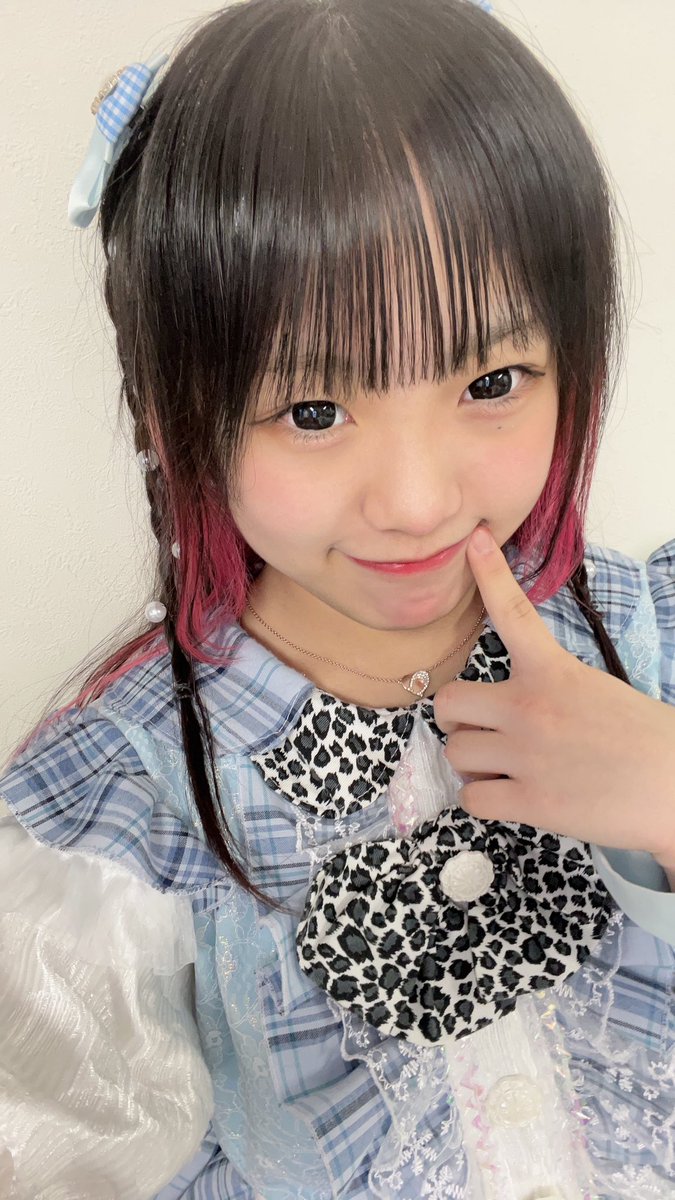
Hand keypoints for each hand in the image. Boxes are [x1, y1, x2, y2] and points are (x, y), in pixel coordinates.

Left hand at [433, 525, 674, 860]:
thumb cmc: (644, 740)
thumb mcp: (596, 689)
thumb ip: (549, 684)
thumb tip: (512, 704)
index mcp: (553, 671)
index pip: (513, 612)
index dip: (489, 573)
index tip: (474, 541)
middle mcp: (530, 707)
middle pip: (449, 702)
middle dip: (457, 718)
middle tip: (478, 729)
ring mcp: (526, 755)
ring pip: (455, 753)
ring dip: (473, 763)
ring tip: (504, 769)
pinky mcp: (529, 802)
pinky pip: (471, 799)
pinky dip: (483, 800)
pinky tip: (509, 795)